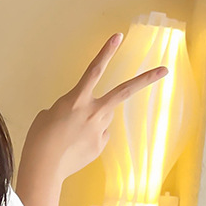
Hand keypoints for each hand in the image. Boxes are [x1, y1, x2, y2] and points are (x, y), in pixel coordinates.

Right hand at [20, 32, 168, 182]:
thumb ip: (69, 108)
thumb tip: (82, 115)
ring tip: (73, 134)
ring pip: (104, 117)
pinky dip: (89, 138)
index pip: (95, 70)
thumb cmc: (40, 140)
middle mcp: (93, 112)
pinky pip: (99, 136)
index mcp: (76, 100)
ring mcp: (99, 130)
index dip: (106, 52)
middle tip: (165, 70)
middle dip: (146, 80)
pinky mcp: (100, 146)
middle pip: (124, 91)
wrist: (44, 168)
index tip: (118, 37)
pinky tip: (75, 147)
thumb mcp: (49, 115)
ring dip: (94, 120)